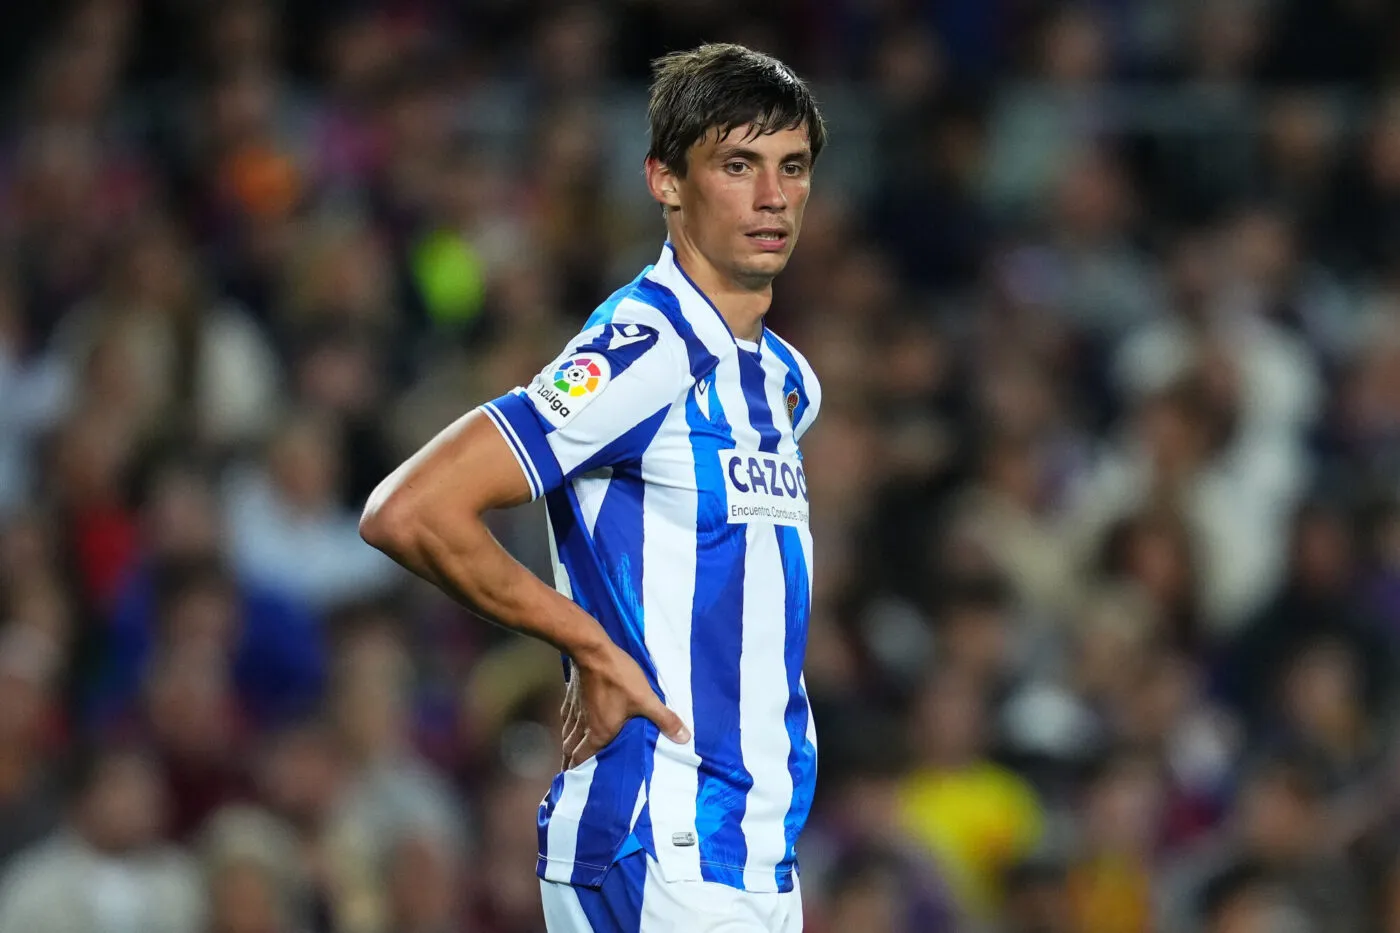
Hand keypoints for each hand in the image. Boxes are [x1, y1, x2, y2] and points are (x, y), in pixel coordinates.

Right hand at [561, 642, 689, 769]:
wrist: (592, 651)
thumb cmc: (619, 678)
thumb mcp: (646, 699)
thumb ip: (665, 720)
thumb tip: (685, 739)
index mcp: (598, 733)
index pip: (582, 761)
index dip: (578, 775)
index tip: (577, 786)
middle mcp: (582, 727)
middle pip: (570, 752)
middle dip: (571, 764)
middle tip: (573, 775)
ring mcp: (575, 711)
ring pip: (567, 736)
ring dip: (569, 747)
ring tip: (571, 755)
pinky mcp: (572, 696)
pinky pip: (567, 718)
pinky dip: (569, 727)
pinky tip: (572, 725)